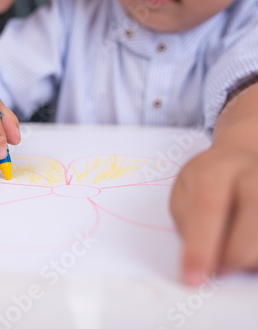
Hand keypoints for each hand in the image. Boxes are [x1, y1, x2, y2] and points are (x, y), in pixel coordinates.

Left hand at [170, 146, 257, 284]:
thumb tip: (202, 263)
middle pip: (254, 218)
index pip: (209, 206)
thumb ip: (189, 224)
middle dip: (234, 256)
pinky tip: (251, 247)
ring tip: (236, 254)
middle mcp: (254, 172)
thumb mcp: (184, 194)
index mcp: (216, 168)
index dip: (201, 246)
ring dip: (252, 258)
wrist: (242, 157)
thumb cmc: (206, 182)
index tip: (193, 278)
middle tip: (219, 270)